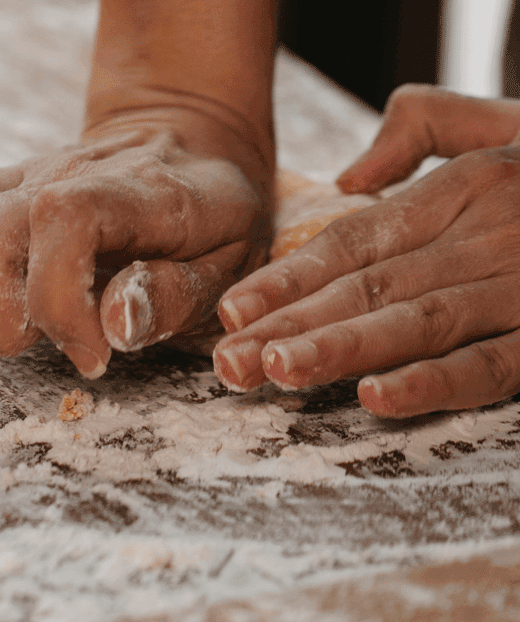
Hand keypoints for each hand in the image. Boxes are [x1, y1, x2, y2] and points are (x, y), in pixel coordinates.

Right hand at [0, 112, 270, 377]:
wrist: (188, 143)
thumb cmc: (213, 219)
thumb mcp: (232, 263)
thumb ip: (178, 295)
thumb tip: (115, 323)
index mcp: (130, 193)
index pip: (60, 221)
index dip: (61, 305)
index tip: (94, 353)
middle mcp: (56, 177)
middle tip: (49, 338)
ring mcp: (11, 179)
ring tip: (10, 310)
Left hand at [213, 85, 519, 416]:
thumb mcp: (500, 121)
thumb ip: (422, 127)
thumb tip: (350, 177)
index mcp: (462, 189)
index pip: (353, 242)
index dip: (288, 278)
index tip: (233, 312)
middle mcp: (484, 234)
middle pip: (369, 288)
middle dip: (292, 327)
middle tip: (230, 363)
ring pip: (417, 323)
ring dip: (343, 351)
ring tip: (277, 374)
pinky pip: (493, 364)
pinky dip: (436, 383)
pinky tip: (377, 398)